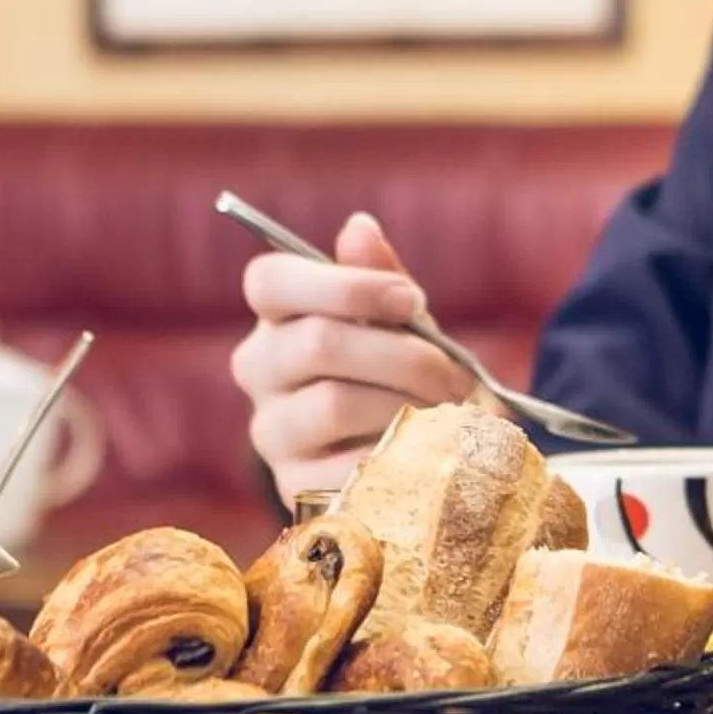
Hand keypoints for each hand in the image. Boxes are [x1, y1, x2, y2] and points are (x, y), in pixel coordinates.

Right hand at [229, 212, 475, 499]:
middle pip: (317, 342)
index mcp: (276, 316)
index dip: (346, 285)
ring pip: (333, 404)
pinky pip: (348, 465)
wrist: (414, 453)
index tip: (411, 300)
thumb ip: (380, 277)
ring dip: (406, 405)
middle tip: (454, 372)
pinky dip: (400, 455)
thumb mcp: (400, 322)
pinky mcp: (294, 486)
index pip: (269, 281)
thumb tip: (358, 227)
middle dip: (402, 354)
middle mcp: (258, 369)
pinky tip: (427, 451)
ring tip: (448, 413)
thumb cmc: (403, 372)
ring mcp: (271, 430)